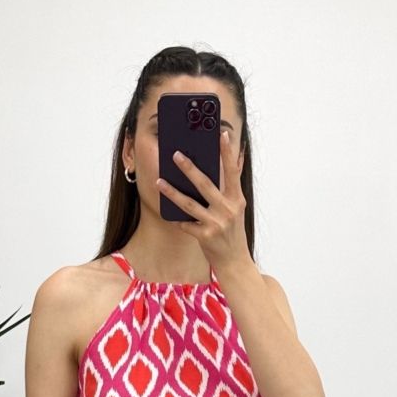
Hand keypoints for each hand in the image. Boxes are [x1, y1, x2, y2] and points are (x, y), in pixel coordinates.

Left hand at [156, 131, 248, 273]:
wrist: (235, 262)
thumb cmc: (233, 232)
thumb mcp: (237, 208)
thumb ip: (232, 186)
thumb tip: (236, 159)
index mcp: (237, 199)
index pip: (233, 171)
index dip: (228, 152)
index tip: (222, 134)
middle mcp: (227, 210)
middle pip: (206, 184)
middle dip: (189, 168)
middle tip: (176, 154)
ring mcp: (216, 223)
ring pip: (189, 204)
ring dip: (172, 192)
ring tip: (159, 181)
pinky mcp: (205, 237)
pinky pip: (185, 224)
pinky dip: (176, 219)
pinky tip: (166, 211)